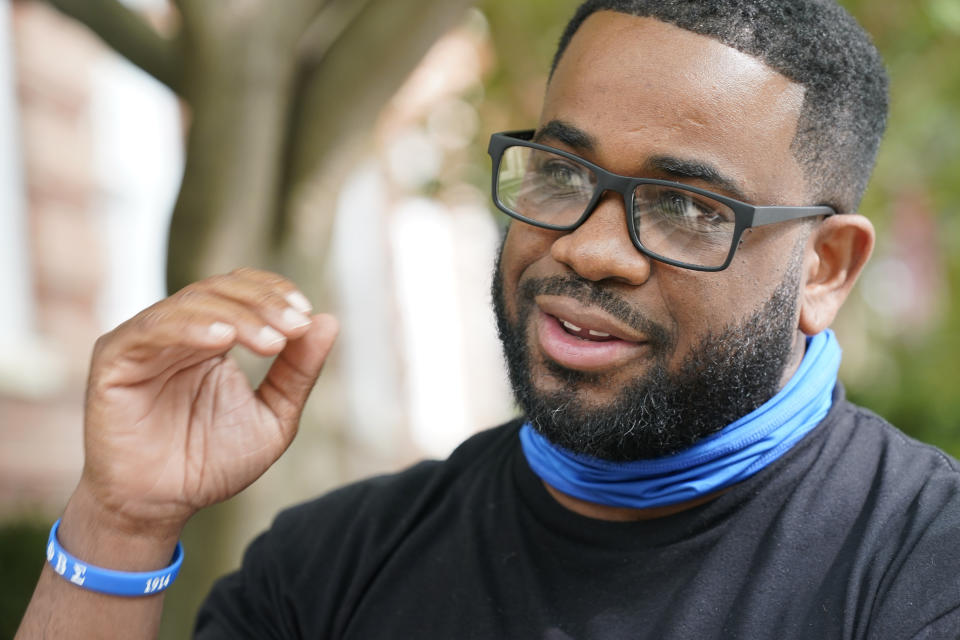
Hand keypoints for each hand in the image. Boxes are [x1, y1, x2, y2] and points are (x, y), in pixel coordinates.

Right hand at [77, 268, 337, 538]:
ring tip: (270, 341)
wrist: (163, 505)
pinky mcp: (114, 357)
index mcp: (213, 337)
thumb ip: (298, 371)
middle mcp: (179, 331)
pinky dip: (190, 327)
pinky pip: (151, 329)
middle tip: (295, 326)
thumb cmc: (212, 462)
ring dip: (237, 316)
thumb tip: (329, 321)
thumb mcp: (272, 416)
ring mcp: (144, 341)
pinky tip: (222, 339)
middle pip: (221, 290)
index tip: (306, 315)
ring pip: (191, 303)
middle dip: (264, 304)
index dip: (274, 294)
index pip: (243, 291)